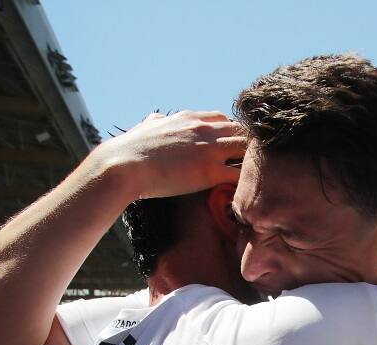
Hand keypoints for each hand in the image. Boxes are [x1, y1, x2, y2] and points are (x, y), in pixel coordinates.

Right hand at [91, 110, 247, 200]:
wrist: (122, 165)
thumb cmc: (129, 149)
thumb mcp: (146, 126)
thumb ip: (156, 122)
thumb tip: (154, 120)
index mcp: (189, 118)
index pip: (222, 119)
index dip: (229, 133)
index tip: (230, 148)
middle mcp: (203, 129)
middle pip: (241, 131)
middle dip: (247, 147)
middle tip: (248, 166)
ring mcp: (209, 149)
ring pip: (246, 149)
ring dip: (251, 163)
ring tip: (254, 179)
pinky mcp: (209, 171)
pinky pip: (240, 175)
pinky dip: (246, 183)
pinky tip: (247, 193)